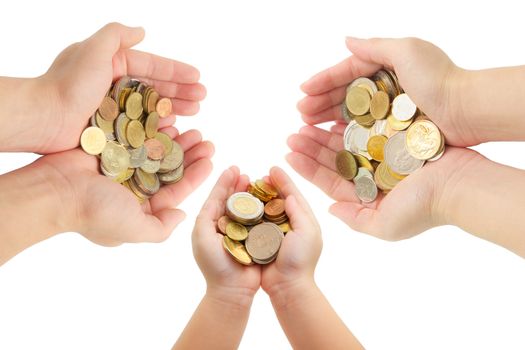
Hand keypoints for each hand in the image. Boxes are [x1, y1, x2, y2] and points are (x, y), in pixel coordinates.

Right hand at [35, 127, 212, 244]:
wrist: (53, 190)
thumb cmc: (95, 212)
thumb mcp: (134, 229)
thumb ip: (161, 228)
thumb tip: (181, 215)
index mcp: (140, 206)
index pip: (175, 189)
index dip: (195, 174)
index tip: (211, 159)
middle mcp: (132, 187)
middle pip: (168, 168)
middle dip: (189, 154)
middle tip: (206, 139)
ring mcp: (120, 166)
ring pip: (155, 150)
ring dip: (174, 140)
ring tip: (192, 127)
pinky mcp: (109, 148)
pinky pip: (137, 136)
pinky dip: (152, 128)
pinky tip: (168, 118)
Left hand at [36, 22, 205, 152]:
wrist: (45, 119)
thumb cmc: (68, 84)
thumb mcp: (93, 49)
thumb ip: (116, 35)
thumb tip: (142, 31)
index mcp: (112, 64)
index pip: (151, 65)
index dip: (176, 71)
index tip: (198, 77)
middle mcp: (114, 85)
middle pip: (155, 87)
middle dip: (181, 91)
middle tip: (202, 98)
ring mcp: (113, 109)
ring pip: (152, 107)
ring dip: (175, 108)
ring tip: (195, 112)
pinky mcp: (111, 129)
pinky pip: (141, 126)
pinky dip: (159, 125)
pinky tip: (174, 126)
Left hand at [192, 167, 260, 305]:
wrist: (233, 290)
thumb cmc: (214, 265)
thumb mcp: (202, 236)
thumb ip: (206, 215)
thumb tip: (214, 198)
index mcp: (208, 224)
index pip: (216, 197)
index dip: (224, 182)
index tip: (233, 168)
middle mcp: (222, 226)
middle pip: (231, 200)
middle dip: (238, 185)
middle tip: (246, 173)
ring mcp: (238, 233)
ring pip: (244, 208)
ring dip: (250, 194)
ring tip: (256, 182)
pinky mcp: (251, 240)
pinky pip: (256, 220)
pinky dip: (260, 208)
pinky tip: (266, 199)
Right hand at [260, 167, 322, 296]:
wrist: (287, 287)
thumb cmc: (300, 261)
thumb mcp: (307, 233)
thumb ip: (300, 213)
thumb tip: (290, 195)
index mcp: (304, 220)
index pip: (293, 194)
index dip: (283, 180)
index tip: (273, 168)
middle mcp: (291, 224)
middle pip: (279, 199)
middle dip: (269, 186)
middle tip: (258, 176)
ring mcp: (276, 233)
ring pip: (266, 209)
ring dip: (258, 197)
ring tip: (248, 186)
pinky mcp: (263, 241)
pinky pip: (256, 222)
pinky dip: (250, 212)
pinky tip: (242, 205)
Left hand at [287, 124, 482, 239]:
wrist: (461, 184)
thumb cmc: (422, 209)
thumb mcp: (384, 225)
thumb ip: (355, 219)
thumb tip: (330, 210)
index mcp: (368, 196)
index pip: (330, 180)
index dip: (308, 168)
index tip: (288, 155)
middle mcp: (373, 176)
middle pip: (334, 160)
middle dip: (312, 147)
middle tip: (291, 135)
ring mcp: (384, 156)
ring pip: (346, 143)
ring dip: (324, 134)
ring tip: (303, 123)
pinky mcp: (396, 139)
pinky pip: (366, 128)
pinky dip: (349, 123)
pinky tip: (331, 115)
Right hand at [298, 37, 478, 146]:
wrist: (466, 111)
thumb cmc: (438, 77)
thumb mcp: (407, 50)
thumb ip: (375, 46)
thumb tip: (346, 40)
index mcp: (385, 68)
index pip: (347, 73)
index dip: (323, 81)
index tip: (303, 90)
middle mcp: (384, 91)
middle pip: (344, 97)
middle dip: (319, 103)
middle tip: (300, 112)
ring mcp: (388, 114)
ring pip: (350, 117)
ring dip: (326, 120)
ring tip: (306, 126)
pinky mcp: (393, 134)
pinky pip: (363, 134)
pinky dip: (344, 135)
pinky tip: (328, 137)